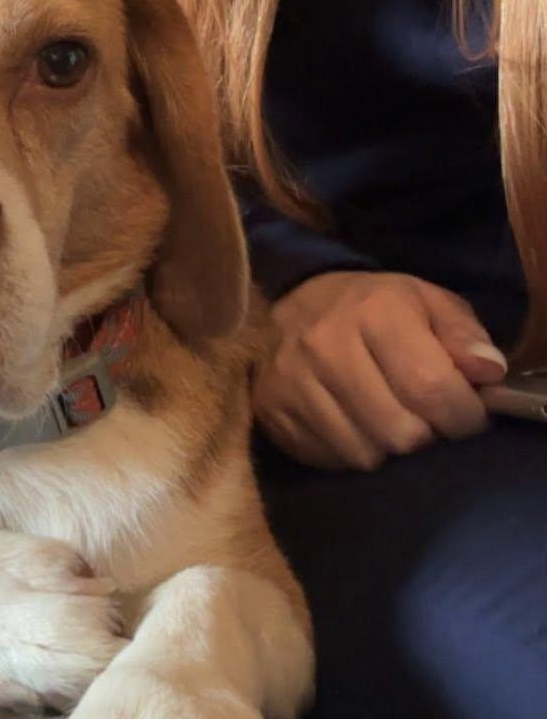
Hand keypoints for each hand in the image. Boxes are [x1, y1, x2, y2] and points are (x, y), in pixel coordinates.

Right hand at [253, 271, 506, 470]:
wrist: (296, 299)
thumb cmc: (374, 307)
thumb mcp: (427, 302)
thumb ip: (464, 335)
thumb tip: (487, 373)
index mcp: (374, 310)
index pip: (432, 388)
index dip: (462, 416)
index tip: (463, 414)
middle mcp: (325, 343)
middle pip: (400, 432)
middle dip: (423, 433)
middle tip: (420, 415)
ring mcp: (290, 378)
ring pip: (364, 453)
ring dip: (384, 445)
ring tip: (383, 417)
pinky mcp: (269, 406)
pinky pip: (328, 458)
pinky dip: (348, 449)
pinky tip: (351, 421)